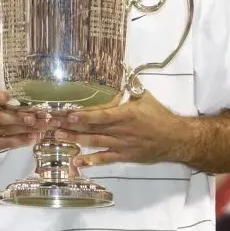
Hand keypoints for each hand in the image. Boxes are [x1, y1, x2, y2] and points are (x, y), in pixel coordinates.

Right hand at [0, 88, 57, 164]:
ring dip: (29, 128)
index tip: (7, 96)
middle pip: (6, 116)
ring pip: (11, 129)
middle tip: (42, 114)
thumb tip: (13, 94)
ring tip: (44, 125)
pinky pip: (9, 142)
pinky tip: (34, 138)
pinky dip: (23, 140)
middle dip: (26, 115)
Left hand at [57, 90, 191, 167]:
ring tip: (58, 137)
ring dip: (76, 140)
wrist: (177, 139)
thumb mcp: (145, 97)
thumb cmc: (159, 115)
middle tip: (53, 124)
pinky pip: (105, 159)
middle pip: (93, 128)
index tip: (68, 114)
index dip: (84, 115)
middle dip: (72, 126)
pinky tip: (76, 161)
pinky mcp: (124, 156)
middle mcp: (121, 131)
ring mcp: (122, 145)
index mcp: (126, 114)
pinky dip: (90, 161)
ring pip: (95, 143)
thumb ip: (131, 86)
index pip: (101, 115)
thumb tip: (123, 69)